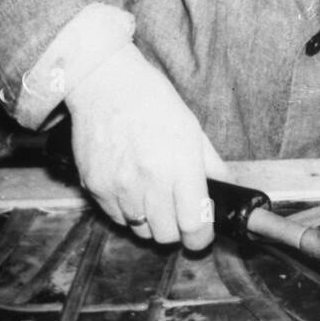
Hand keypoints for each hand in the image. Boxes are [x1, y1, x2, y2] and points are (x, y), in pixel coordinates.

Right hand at [65, 42, 226, 249]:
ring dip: (150, 221)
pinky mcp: (95, 187)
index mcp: (179, 165)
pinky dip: (127, 212)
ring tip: (152, 196)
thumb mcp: (192, 128)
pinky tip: (131, 188)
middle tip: (177, 212)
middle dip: (176, 229)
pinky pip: (116, 217)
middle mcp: (148, 181)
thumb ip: (210, 165)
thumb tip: (225, 189)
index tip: (202, 234)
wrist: (105, 83)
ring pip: (140, 231)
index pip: (193, 224)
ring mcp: (118, 186)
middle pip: (166, 235)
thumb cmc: (151, 100)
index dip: (201, 237)